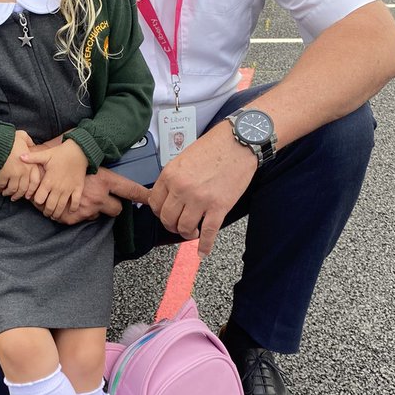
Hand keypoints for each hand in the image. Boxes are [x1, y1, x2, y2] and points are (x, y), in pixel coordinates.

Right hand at [0, 129, 41, 199]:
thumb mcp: (24, 137)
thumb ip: (29, 143)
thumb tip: (31, 145)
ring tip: (6, 193)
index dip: (32, 190)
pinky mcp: (4, 175)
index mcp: (31, 165)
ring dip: (9, 193)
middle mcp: (24, 172)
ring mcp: (14, 174)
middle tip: (15, 197)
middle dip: (19, 195)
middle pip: (24, 188)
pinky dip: (0, 187)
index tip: (28, 194)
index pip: (35, 182)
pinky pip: (2, 185)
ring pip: (13, 189)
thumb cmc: (11, 139)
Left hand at [21, 140, 88, 218]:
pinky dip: (73, 208)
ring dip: (57, 213)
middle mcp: (58, 188)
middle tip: (46, 213)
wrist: (80, 150)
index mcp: (48, 181)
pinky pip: (75, 202)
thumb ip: (32, 158)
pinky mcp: (78, 188)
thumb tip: (19, 157)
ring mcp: (68, 189)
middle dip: (47, 211)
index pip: (40, 198)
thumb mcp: (46, 154)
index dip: (37, 202)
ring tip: (54, 216)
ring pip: (61, 206)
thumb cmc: (61, 152)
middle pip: (50, 206)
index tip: (37, 202)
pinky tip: (71, 211)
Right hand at [29, 167, 148, 224]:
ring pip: (98, 215)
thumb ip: (101, 173)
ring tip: (81, 197)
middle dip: (113, 207)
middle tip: (104, 199)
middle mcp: (98, 196)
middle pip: (117, 209)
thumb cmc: (63, 164)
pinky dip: (77, 213)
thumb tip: (106, 176)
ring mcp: (86, 209)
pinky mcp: (73, 218)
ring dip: (93, 209)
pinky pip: (82, 219)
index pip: (130, 189)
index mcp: (104, 180)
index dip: (144, 195)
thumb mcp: (85, 164)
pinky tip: (70, 203)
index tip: (153, 199)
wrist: (38, 175)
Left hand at [148, 125, 256, 259]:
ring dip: (186, 234)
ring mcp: (200, 200)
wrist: (240, 142)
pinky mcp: (219, 207)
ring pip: (184, 228)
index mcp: (170, 175)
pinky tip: (203, 252)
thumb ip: (174, 178)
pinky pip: (207, 233)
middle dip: (172, 226)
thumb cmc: (214, 147)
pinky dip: (204, 246)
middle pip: (167, 219)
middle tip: (178, 225)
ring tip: (192, 231)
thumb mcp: (184, 158)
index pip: (154, 203)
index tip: (166, 214)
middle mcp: (182, 189)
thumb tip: (168, 197)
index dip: (159, 212)